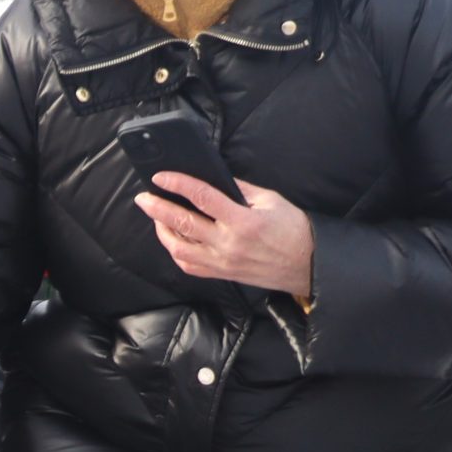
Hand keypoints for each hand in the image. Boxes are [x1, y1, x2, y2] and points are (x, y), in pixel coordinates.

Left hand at [135, 173, 315, 299]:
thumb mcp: (271, 201)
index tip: (161, 177)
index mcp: (243, 222)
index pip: (203, 198)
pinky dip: (176, 251)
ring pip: (179, 248)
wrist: (308, 264)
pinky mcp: (222, 274)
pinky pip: (189, 265)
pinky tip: (173, 238)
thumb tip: (213, 178)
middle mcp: (229, 244)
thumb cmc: (293, 230)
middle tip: (143, 198)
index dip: (178, 184)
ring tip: (156, 216)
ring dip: (162, 231)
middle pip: (182, 223)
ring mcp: (223, 262)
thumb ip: (240, 189)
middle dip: (157, 208)